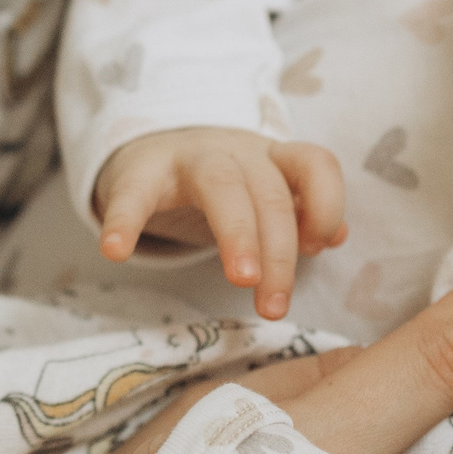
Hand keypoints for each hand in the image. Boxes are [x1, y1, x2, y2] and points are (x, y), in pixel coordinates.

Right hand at [93, 127, 345, 318]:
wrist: (154, 148)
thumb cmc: (222, 186)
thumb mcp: (263, 193)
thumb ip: (301, 214)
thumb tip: (338, 238)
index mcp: (274, 159)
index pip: (315, 166)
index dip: (325, 206)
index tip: (319, 250)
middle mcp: (239, 153)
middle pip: (270, 194)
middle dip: (280, 250)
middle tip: (275, 305)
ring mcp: (189, 158)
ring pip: (222, 187)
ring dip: (238, 234)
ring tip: (241, 280)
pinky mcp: (142, 171)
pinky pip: (135, 194)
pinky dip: (124, 221)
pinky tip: (115, 250)